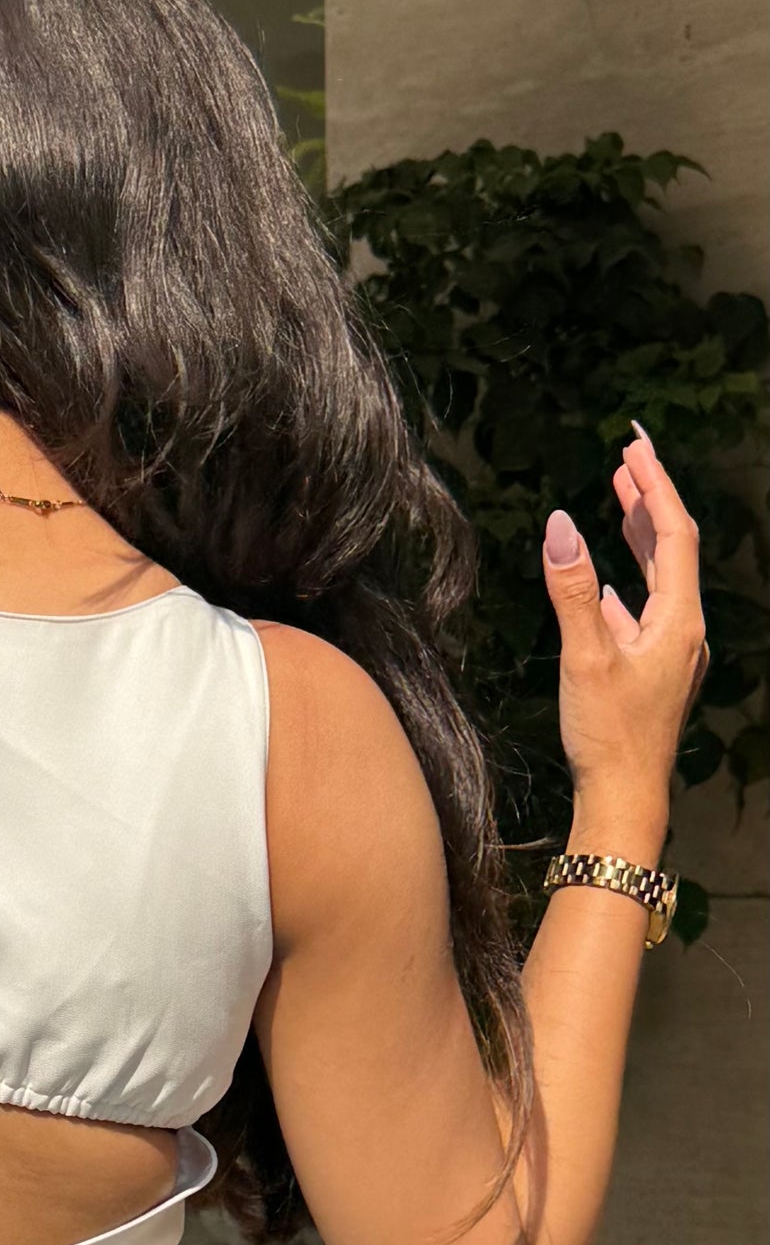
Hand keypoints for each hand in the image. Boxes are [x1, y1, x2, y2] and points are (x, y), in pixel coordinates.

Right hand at [543, 429, 705, 840]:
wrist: (625, 799)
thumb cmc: (609, 735)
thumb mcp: (586, 657)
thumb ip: (572, 589)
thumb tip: (561, 524)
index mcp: (679, 620)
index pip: (673, 533)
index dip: (655, 485)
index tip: (634, 446)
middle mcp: (684, 630)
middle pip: (672, 547)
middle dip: (650, 499)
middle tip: (627, 458)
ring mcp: (671, 650)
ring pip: (659, 577)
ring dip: (639, 535)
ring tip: (621, 497)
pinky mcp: (654, 669)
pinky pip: (645, 609)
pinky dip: (627, 581)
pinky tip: (605, 580)